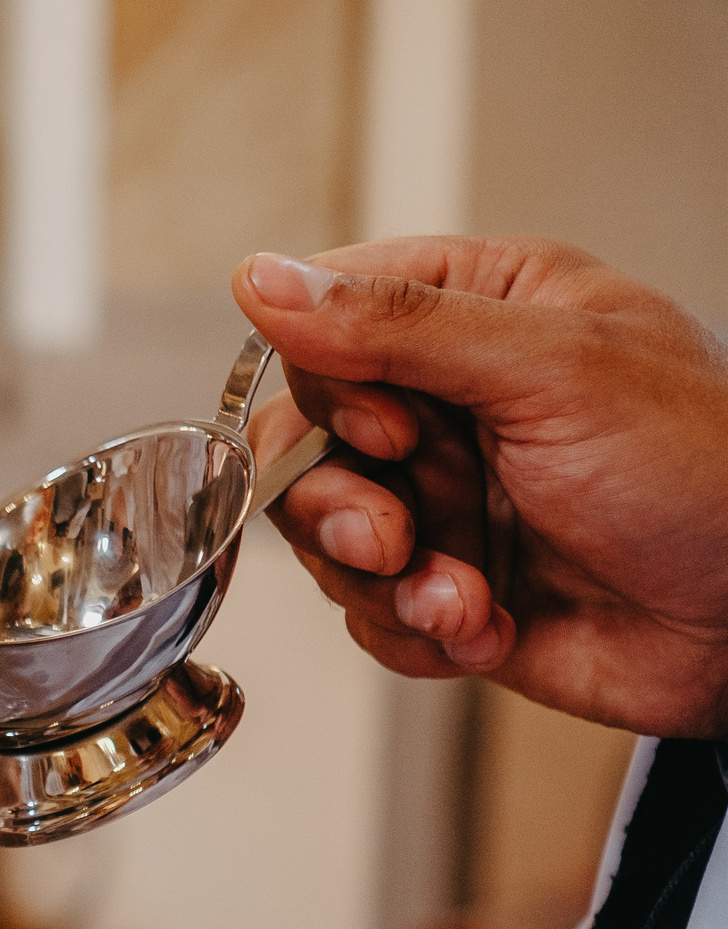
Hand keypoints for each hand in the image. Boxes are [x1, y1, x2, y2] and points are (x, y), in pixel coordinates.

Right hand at [234, 238, 727, 738]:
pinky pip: (368, 613)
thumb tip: (262, 278)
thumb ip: (397, 324)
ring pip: (325, 539)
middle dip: (340, 506)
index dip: (329, 389)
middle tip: (396, 535)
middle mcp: (450, 403)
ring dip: (386, 582)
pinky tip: (486, 626)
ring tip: (465, 596)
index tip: (390, 431)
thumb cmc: (704, 471)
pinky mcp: (447, 586)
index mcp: (479, 313)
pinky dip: (417, 631)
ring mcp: (447, 500)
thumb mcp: (550, 369)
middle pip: (302, 443)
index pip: (326, 324)